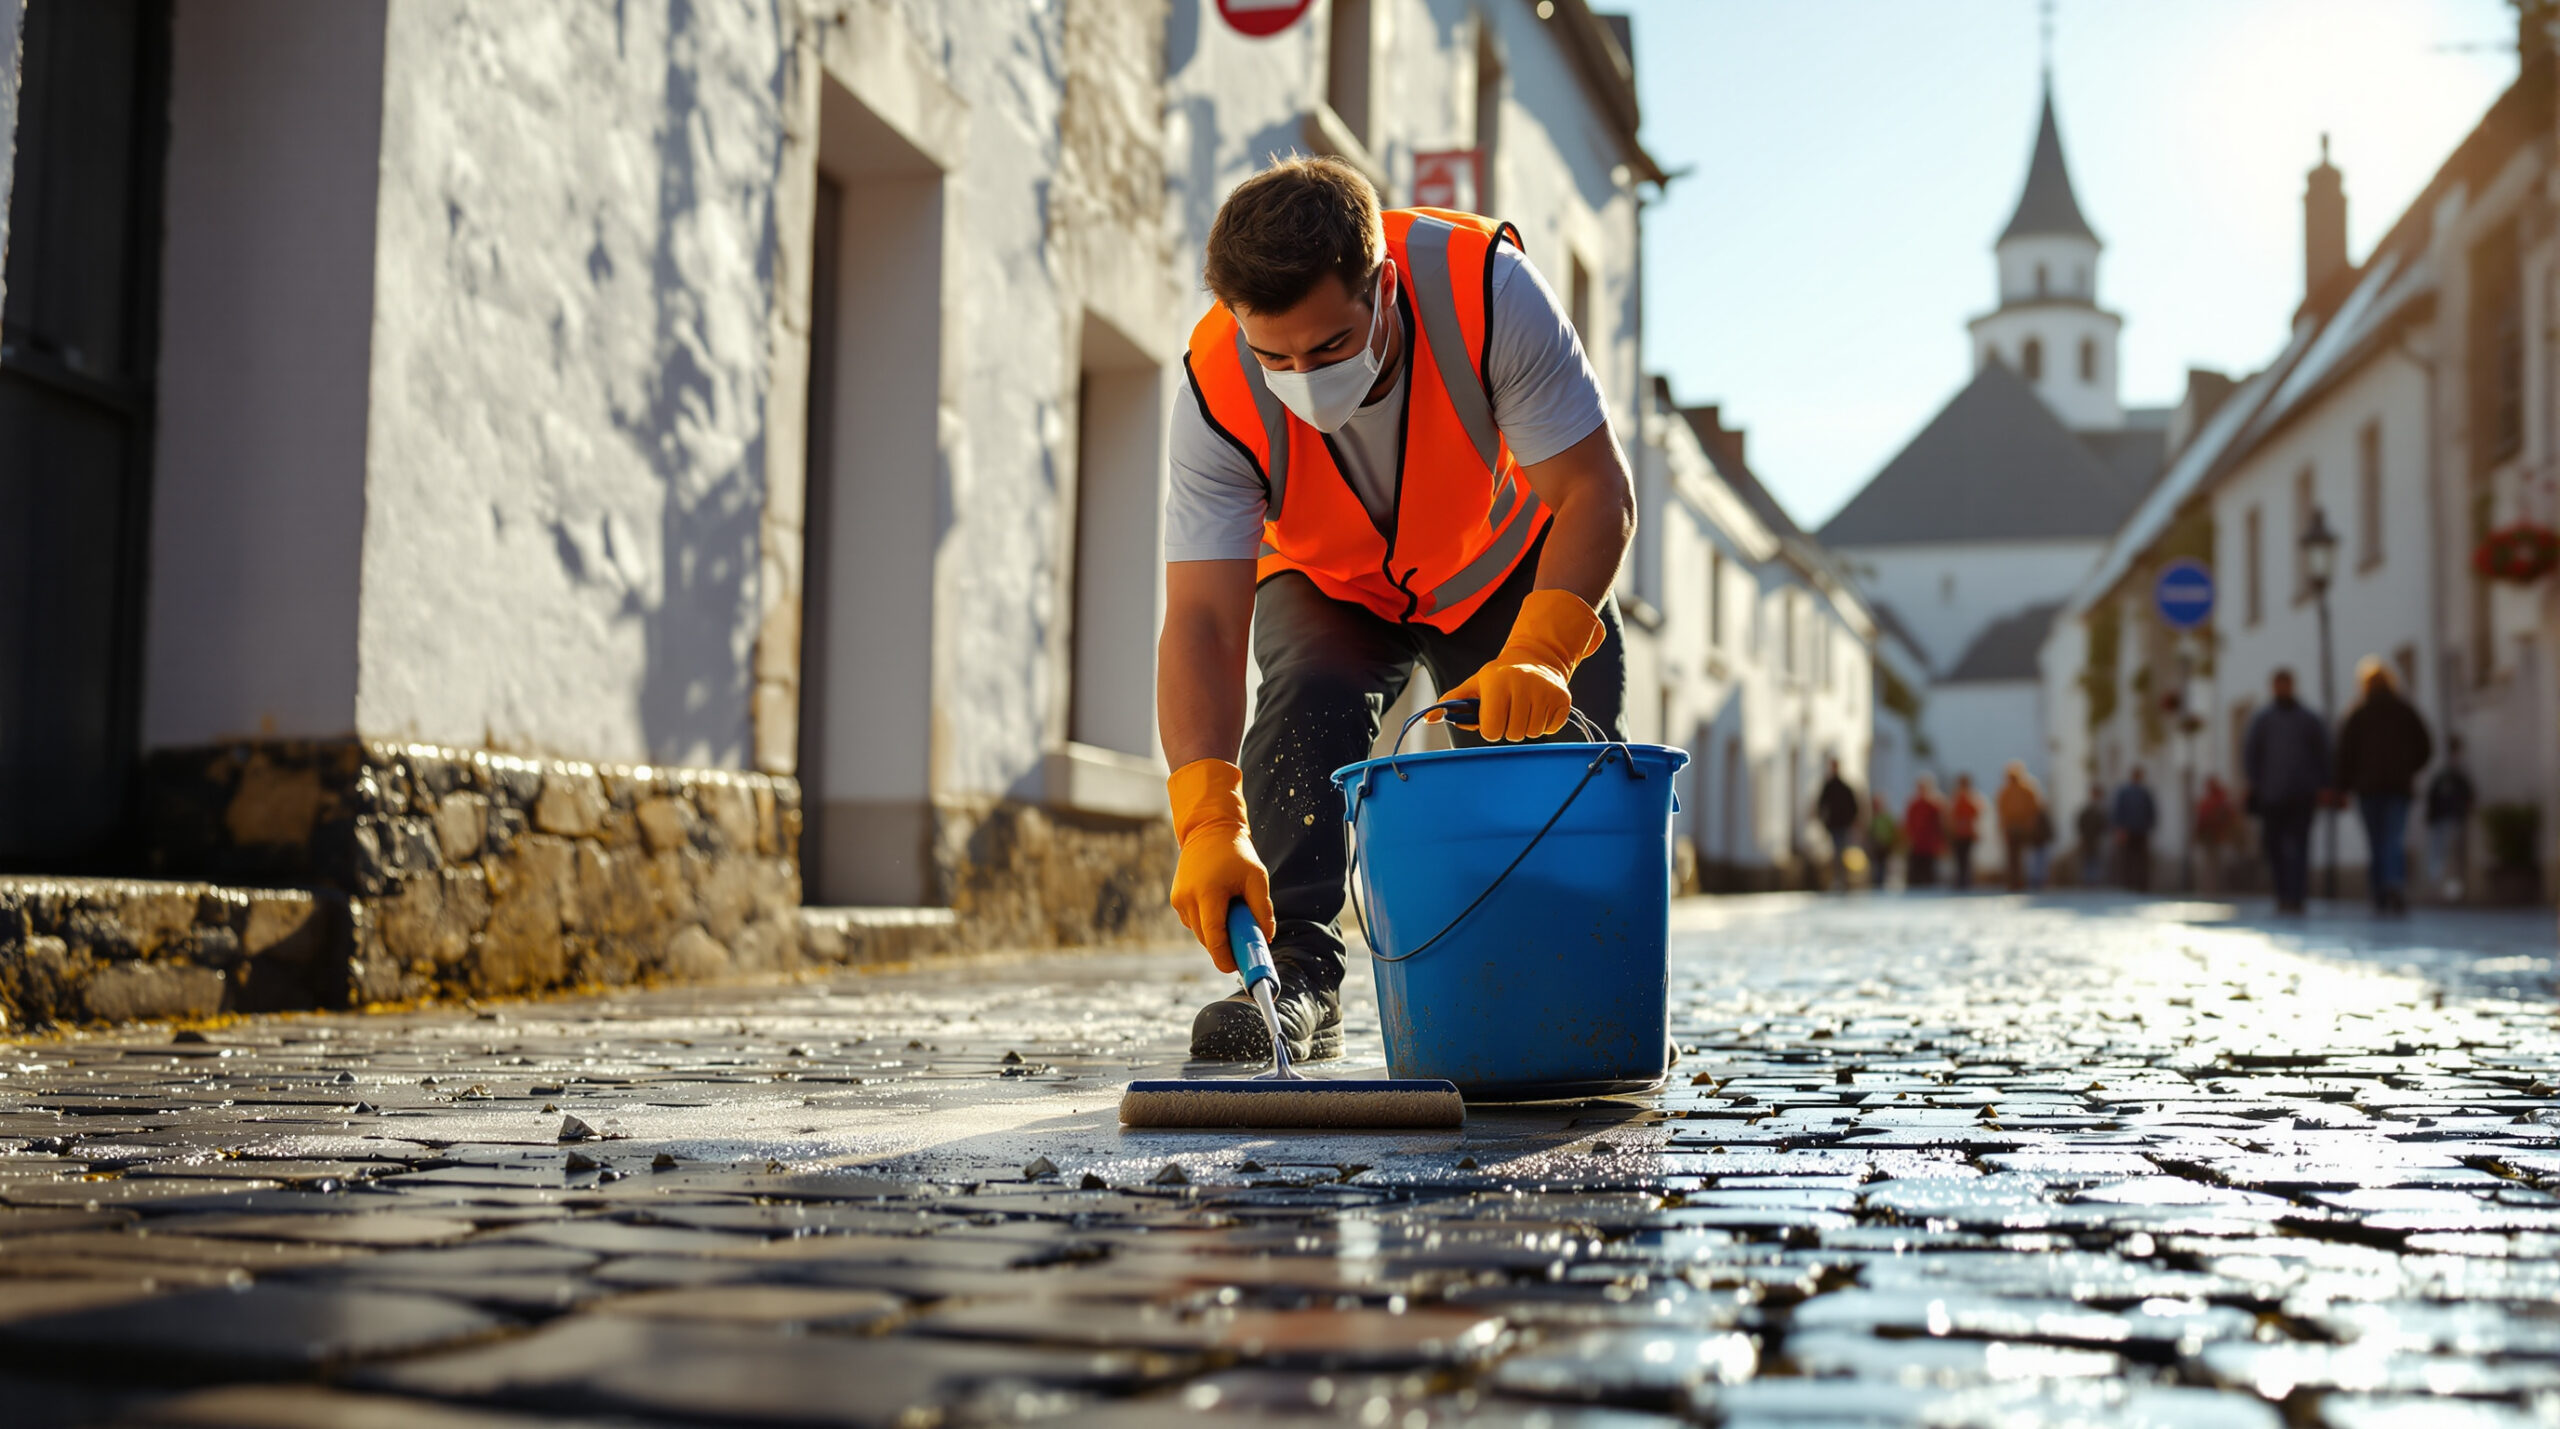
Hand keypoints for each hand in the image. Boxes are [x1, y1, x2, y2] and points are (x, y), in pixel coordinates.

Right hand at [1165, 759, 1273, 972]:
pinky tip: (1219, 907)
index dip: (1225, 957)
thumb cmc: (1236, 853)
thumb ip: (1262, 909)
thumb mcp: (1257, 877)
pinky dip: (1208, 922)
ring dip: (1216, 932)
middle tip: (1245, 945)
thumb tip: (1266, 938)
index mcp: (1208, 893)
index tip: (1237, 968)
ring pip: (1200, 932)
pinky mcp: (1176, 900)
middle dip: (1225, 947)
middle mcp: (1188, 899)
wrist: (1208, 830)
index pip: (1214, 937)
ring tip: (1233, 914)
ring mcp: (1179, 900)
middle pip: (1207, 940)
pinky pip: (1194, 922)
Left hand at [1437, 589, 1602, 742]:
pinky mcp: (1563, 699)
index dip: (1490, 727)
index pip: (1491, 730)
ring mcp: (1546, 691)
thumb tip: (1428, 718)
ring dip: (1526, 727)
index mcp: (1498, 682)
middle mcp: (1524, 684)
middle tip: (1510, 711)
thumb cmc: (1500, 676)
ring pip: (1533, 734)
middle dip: (1509, 728)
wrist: (1537, 658)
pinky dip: (1544, 724)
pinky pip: (1551, 729)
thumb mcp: (1476, 683)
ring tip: (1524, 708)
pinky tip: (1539, 707)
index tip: (1493, 716)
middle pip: (1513, 734)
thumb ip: (1453, 701)